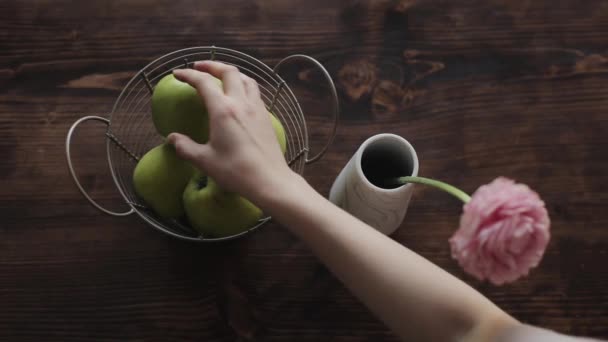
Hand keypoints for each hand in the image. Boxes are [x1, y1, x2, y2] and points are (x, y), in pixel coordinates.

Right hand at [168, 61, 297, 204]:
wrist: (270, 180)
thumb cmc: (236, 171)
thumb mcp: (205, 161)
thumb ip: (185, 147)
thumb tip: (172, 138)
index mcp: (223, 110)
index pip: (204, 83)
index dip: (189, 75)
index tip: (177, 74)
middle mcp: (241, 103)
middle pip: (229, 72)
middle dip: (212, 65)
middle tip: (198, 67)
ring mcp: (257, 109)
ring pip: (246, 79)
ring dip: (231, 73)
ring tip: (220, 76)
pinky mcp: (266, 117)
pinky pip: (255, 92)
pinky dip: (244, 86)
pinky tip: (240, 96)